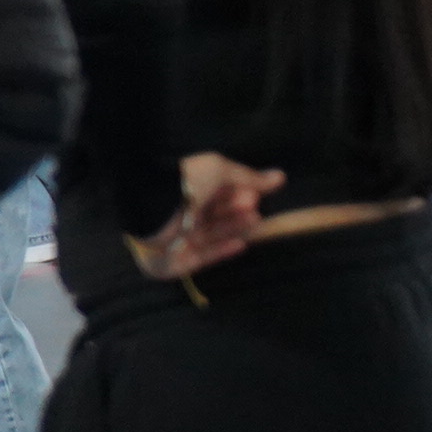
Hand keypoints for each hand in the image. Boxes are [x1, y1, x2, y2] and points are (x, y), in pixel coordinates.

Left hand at [126, 151, 283, 279]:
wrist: (151, 208)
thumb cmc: (185, 184)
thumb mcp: (219, 170)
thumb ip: (248, 176)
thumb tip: (280, 177)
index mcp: (187, 192)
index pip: (216, 196)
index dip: (237, 196)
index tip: (256, 194)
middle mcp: (182, 215)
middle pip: (215, 217)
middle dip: (237, 212)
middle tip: (255, 209)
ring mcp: (179, 239)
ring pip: (212, 236)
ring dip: (234, 229)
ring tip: (255, 221)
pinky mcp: (177, 261)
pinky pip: (203, 257)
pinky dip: (222, 251)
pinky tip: (241, 245)